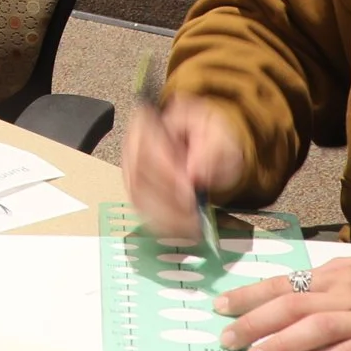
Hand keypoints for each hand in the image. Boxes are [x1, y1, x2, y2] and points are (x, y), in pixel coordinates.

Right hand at [119, 94, 243, 239]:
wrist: (208, 144)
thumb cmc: (210, 134)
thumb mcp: (219, 134)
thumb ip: (210, 150)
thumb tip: (195, 174)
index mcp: (149, 122)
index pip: (148, 149)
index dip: (167, 173)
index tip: (191, 190)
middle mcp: (133, 146)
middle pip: (139, 179)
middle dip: (169, 202)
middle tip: (195, 214)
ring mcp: (131, 170)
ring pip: (139, 200)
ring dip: (167, 217)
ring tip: (194, 224)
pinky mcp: (136, 190)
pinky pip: (143, 213)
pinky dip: (164, 224)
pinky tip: (184, 227)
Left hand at [214, 251, 350, 350]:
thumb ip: (334, 280)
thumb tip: (293, 290)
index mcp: (342, 274)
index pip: (286, 283)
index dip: (251, 295)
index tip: (221, 306)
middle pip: (294, 306)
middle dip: (255, 321)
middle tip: (227, 338)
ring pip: (317, 329)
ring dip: (281, 344)